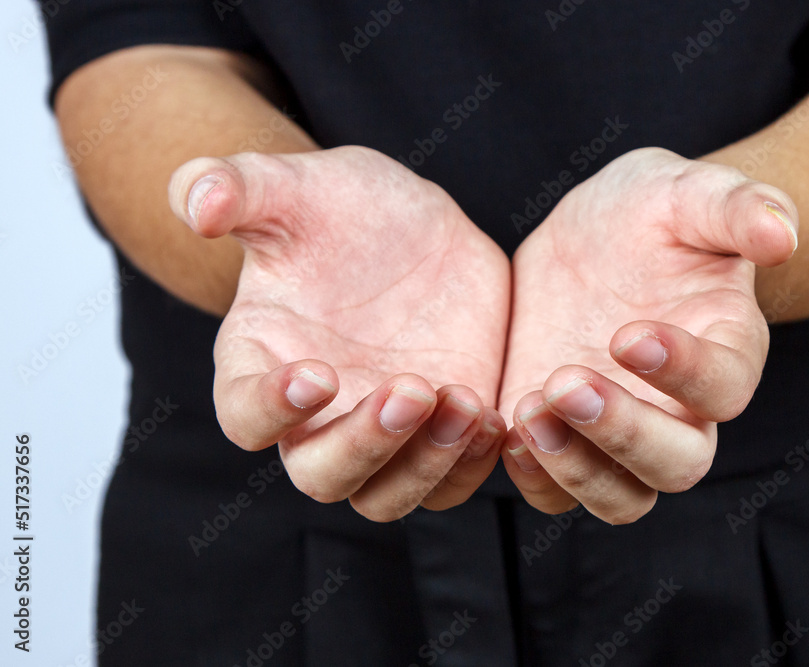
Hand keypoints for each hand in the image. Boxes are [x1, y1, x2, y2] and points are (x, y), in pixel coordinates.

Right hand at [168, 147, 509, 520]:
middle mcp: (318, 417)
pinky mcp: (439, 433)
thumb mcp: (292, 185)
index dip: (272, 409)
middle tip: (412, 388)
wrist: (411, 226)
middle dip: (366, 445)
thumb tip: (195, 202)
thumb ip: (237, 186)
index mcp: (264, 365)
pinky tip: (493, 415)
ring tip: (467, 403)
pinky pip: (449, 481)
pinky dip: (470, 464)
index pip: (245, 417)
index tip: (318, 373)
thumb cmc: (337, 208)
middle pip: (323, 477)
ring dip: (426, 464)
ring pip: (388, 496)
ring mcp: (381, 431)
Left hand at [497, 148, 798, 523]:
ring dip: (574, 468)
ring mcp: (621, 430)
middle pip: (677, 466)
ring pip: (621, 498)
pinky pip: (558, 490)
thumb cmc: (657, 210)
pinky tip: (505, 423)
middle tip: (565, 382)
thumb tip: (782, 236)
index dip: (685, 374)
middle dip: (623, 435)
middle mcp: (680, 408)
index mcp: (726, 350)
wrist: (601, 233)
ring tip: (527, 409)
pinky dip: (534, 474)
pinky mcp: (566, 436)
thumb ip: (741, 206)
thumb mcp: (694, 192)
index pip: (726, 389)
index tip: (627, 334)